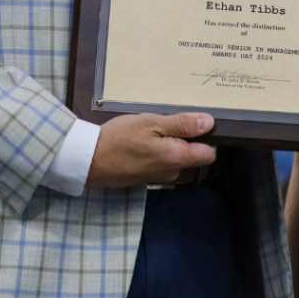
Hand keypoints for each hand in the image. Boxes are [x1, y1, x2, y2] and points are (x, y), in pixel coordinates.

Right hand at [84, 112, 216, 187]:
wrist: (89, 160)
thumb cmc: (121, 138)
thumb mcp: (152, 123)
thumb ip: (182, 124)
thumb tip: (209, 123)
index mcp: (177, 158)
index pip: (209, 153)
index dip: (209, 137)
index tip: (198, 123)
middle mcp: (172, 172)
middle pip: (193, 154)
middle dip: (187, 138)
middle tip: (170, 120)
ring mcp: (158, 177)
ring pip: (176, 157)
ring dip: (170, 143)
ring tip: (155, 127)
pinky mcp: (146, 177)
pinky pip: (162, 162)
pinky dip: (158, 150)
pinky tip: (145, 139)